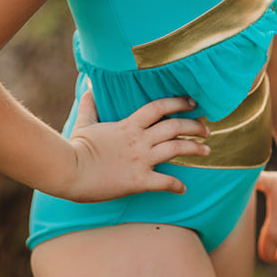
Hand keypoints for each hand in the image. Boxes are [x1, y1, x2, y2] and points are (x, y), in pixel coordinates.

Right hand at [57, 91, 210, 202]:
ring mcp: (140, 159)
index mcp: (128, 125)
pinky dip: (176, 185)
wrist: (69, 170)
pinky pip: (164, 182)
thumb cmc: (75, 147)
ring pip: (175, 149)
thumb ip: (89, 105)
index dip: (178, 103)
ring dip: (194, 149)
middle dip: (194, 126)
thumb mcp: (84, 122)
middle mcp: (139, 140)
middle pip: (174, 127)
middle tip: (206, 129)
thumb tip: (89, 88)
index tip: (193, 103)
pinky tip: (183, 188)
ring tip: (206, 150)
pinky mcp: (138, 180)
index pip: (159, 107)